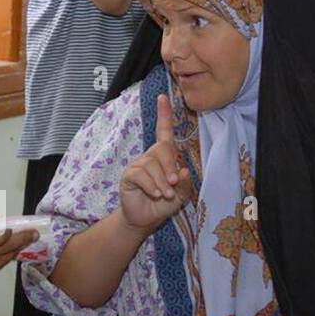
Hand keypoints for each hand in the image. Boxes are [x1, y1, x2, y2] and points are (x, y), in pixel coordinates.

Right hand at [119, 94, 191, 234]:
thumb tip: (182, 170)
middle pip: (162, 149)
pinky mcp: (129, 175)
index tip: (162, 97)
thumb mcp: (181, 195)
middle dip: (170, 165)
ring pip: (152, 165)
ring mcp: (138, 165)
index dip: (164, 114)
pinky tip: (154, 194)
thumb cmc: (163, 204)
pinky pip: (141, 175)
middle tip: (173, 183)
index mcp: (163, 157)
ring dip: (162, 182)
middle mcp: (150, 157)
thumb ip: (185, 183)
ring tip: (164, 194)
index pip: (163, 131)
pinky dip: (151, 186)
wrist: (145, 219)